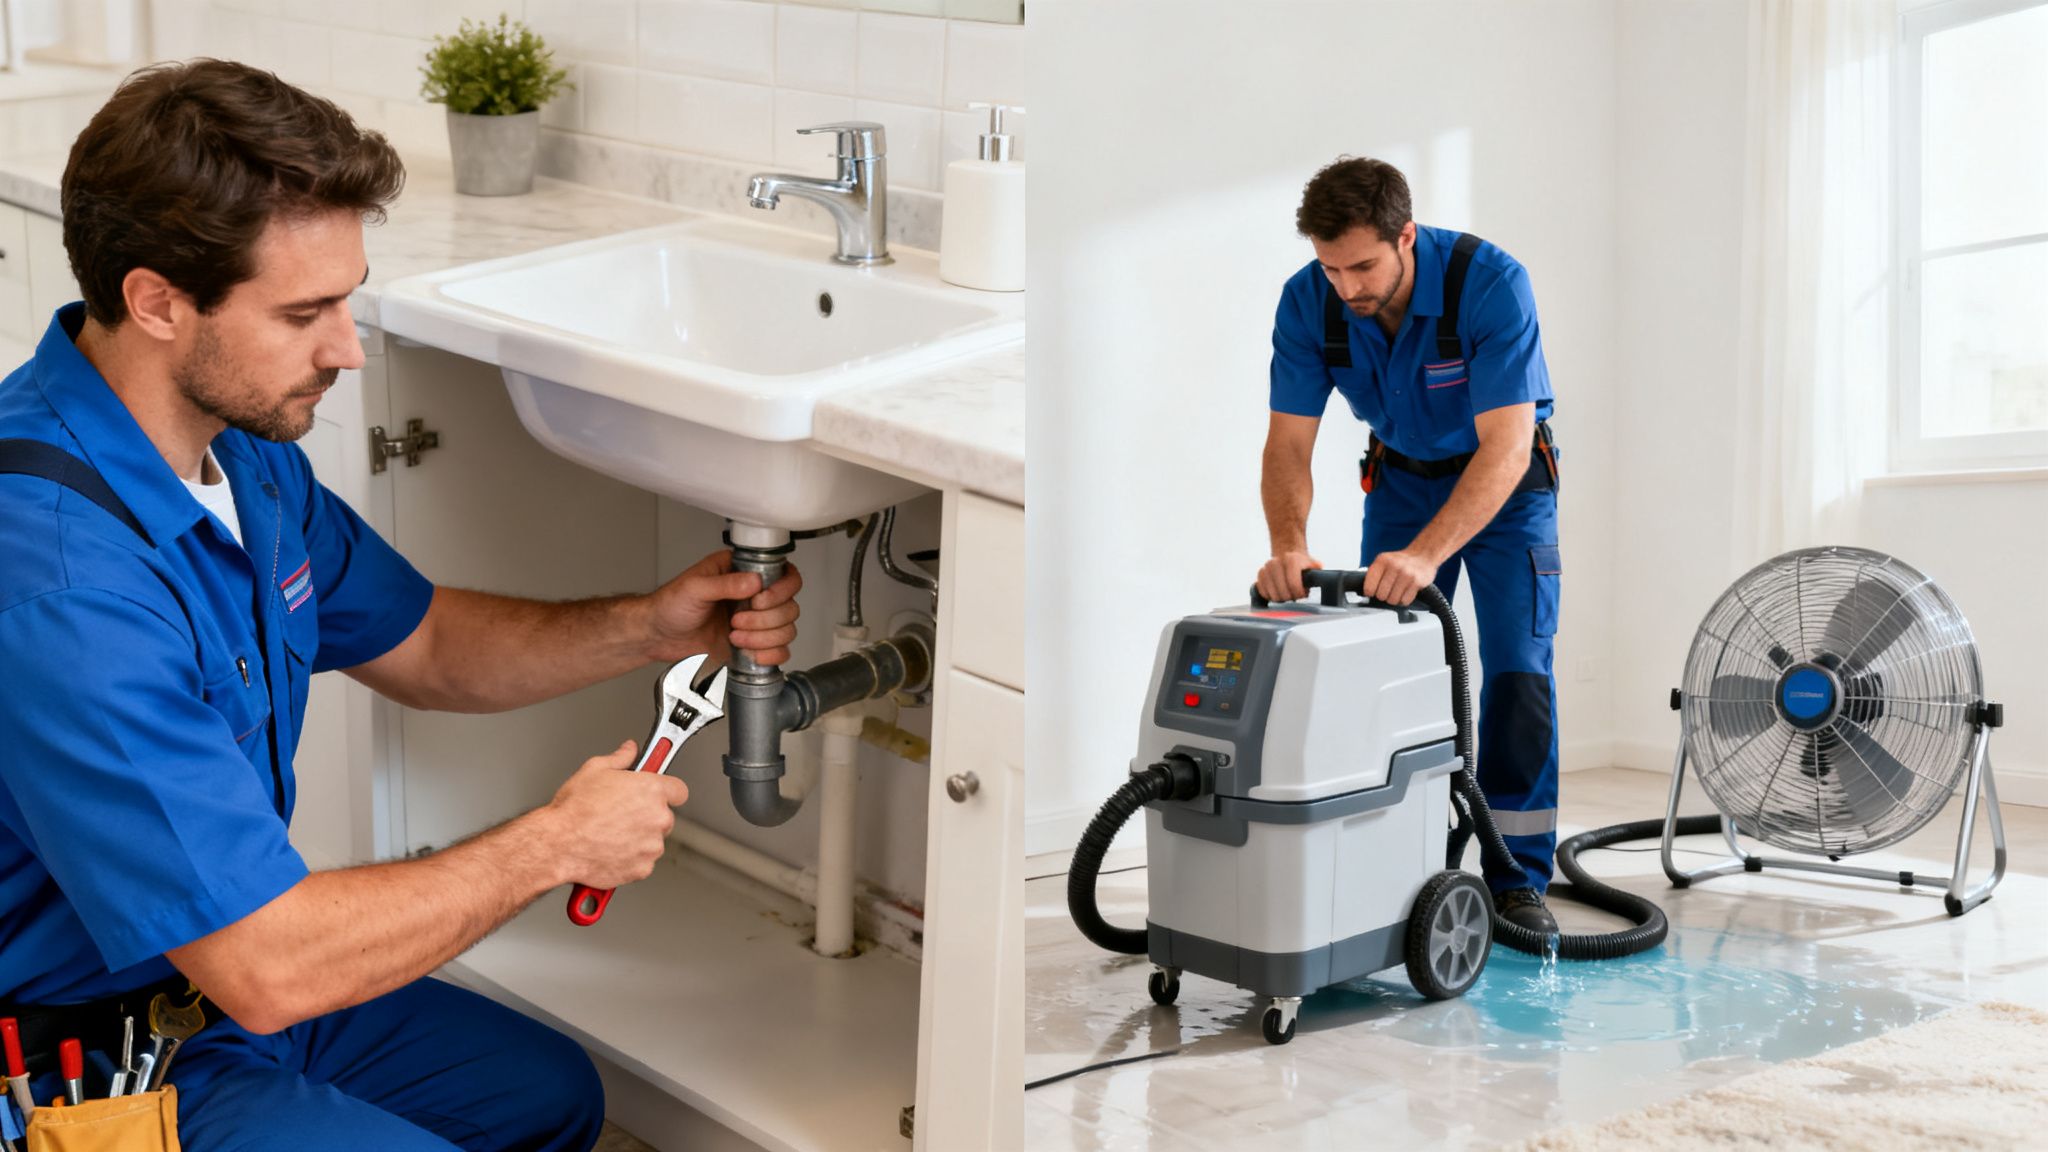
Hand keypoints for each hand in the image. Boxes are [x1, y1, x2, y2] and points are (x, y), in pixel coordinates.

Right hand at [544, 741, 689, 889]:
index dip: (667, 791)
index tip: (658, 792)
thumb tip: (629, 750)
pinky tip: (609, 849)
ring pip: (653, 840)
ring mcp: (652, 846)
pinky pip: (643, 862)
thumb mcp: (594, 769)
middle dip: (646, 815)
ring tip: (609, 832)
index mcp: (652, 790)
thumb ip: (620, 758)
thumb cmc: (573, 810)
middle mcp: (657, 818)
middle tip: (620, 813)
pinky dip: (630, 858)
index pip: (678, 790)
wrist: (557, 844)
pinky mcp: (643, 868)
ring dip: (638, 838)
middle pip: (664, 816)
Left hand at [648, 550, 802, 666]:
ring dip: (763, 638)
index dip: (780, 590)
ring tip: (735, 637)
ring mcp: (756, 621)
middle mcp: (754, 596)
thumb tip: (755, 581)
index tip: (758, 600)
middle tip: (736, 621)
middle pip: (790, 607)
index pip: (785, 575)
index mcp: (743, 572)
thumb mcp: (694, 588)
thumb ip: (725, 584)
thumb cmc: (670, 606)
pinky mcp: (753, 644)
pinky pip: (779, 651)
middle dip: (765, 620)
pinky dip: (769, 655)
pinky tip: (750, 653)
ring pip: (787, 630)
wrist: (658, 636)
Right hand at [1255, 551, 1322, 604]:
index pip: (1293, 584)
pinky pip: (1264, 592)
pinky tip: (1278, 592)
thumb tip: (1324, 580)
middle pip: (1282, 592)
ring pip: (1273, 594)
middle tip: (1295, 596)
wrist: (1286, 552)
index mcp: (1290, 559)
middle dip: (1290, 598)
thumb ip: (1318, 573)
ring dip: (1281, 599)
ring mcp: (1266, 568)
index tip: (1303, 595)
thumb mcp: (1313, 565)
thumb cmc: (1301, 563)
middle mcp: (1275, 562)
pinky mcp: (1259, 575)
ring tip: (1288, 594)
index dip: (1299, 594)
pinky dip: (1271, 596)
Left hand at [1361, 548, 1436, 606]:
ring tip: (1397, 591)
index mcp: (1382, 561)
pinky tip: (1405, 592)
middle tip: (1387, 591)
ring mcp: (1406, 574)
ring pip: (1393, 600)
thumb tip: (1364, 593)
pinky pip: (1405, 601)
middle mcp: (1394, 566)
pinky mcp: (1417, 582)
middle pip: (1381, 595)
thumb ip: (1373, 574)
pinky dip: (1404, 600)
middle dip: (1383, 596)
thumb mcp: (1384, 561)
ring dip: (1394, 599)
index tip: (1372, 592)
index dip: (1370, 592)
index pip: (1369, 586)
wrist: (1423, 555)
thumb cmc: (1401, 561)